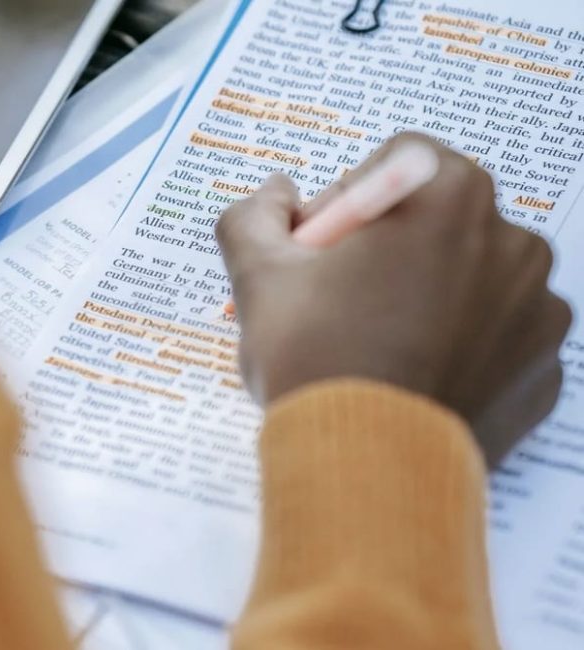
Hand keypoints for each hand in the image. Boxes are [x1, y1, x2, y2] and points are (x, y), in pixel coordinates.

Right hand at [216, 133, 572, 466]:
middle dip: (394, 247)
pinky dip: (462, 349)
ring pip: (474, 279)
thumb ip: (254, 216)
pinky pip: (498, 340)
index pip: (398, 163)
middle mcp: (511, 240)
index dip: (349, 203)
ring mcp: (538, 308)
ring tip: (376, 345)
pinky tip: (411, 377)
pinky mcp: (544, 367)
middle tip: (341, 300)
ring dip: (431, 295)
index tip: (320, 252)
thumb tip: (276, 197)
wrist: (369, 468)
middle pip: (441, 219)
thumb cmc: (318, 361)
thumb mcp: (257, 277)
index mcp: (448, 196)